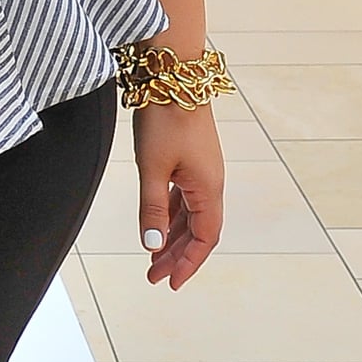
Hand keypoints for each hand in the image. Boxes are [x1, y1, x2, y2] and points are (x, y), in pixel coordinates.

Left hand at [134, 103, 223, 287]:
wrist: (174, 78)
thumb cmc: (164, 120)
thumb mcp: (152, 168)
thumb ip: (151, 208)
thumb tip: (150, 246)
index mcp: (208, 189)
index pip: (204, 239)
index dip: (188, 263)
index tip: (171, 283)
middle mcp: (210, 184)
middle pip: (197, 231)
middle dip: (176, 256)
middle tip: (153, 277)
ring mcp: (202, 172)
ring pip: (189, 215)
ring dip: (171, 237)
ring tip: (152, 258)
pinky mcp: (191, 161)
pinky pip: (184, 199)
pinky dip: (170, 215)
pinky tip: (157, 225)